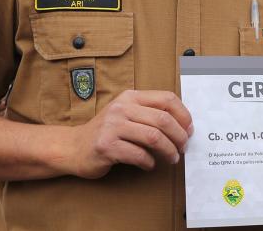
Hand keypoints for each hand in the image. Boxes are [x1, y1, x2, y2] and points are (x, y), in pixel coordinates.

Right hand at [67, 89, 192, 178]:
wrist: (73, 147)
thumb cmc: (107, 132)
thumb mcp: (126, 114)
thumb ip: (149, 114)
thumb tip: (183, 126)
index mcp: (130, 97)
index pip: (166, 99)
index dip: (183, 114)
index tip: (189, 129)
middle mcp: (121, 108)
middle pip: (163, 119)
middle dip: (179, 136)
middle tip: (184, 147)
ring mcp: (112, 126)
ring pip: (154, 137)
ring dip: (169, 151)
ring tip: (172, 158)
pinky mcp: (106, 146)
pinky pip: (138, 155)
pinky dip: (149, 162)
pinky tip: (149, 165)